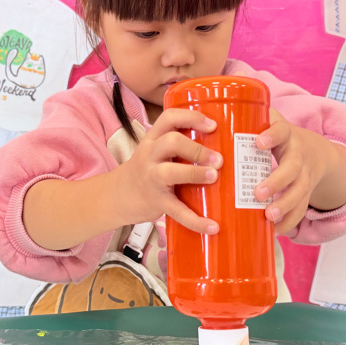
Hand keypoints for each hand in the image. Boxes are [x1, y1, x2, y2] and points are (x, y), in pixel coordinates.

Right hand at [115, 108, 222, 234]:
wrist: (118, 196)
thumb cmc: (148, 170)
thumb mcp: (157, 151)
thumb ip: (182, 147)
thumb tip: (226, 146)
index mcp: (154, 139)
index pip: (169, 118)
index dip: (191, 118)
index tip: (212, 125)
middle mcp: (150, 155)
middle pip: (170, 141)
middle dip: (196, 148)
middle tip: (219, 158)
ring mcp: (151, 178)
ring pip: (170, 172)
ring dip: (194, 173)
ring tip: (214, 176)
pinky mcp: (156, 202)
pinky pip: (176, 211)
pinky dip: (195, 220)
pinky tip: (212, 226)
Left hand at [254, 110, 345, 234]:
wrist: (315, 151)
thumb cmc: (279, 138)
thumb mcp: (270, 123)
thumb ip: (248, 117)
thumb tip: (215, 107)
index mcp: (286, 135)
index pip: (281, 131)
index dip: (272, 135)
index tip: (259, 142)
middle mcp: (299, 156)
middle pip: (293, 169)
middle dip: (277, 182)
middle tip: (258, 193)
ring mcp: (305, 176)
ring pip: (300, 191)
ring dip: (285, 205)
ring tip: (268, 216)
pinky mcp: (307, 194)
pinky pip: (301, 210)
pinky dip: (289, 222)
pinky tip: (274, 231)